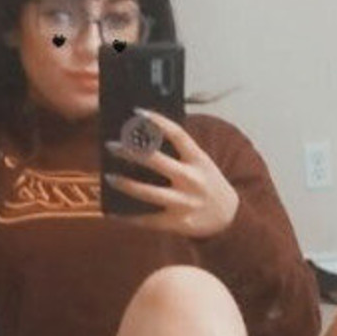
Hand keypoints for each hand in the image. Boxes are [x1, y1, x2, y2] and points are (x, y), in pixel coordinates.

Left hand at [105, 112, 238, 238]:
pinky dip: (129, 217)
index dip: (158, 121)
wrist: (228, 217)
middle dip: (131, 152)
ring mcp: (185, 203)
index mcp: (199, 160)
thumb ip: (179, 153)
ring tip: (109, 177)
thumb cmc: (206, 184)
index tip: (137, 112)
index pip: (178, 134)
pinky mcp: (178, 223)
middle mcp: (193, 180)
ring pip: (149, 193)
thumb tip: (140, 141)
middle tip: (111, 145)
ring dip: (126, 185)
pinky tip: (114, 212)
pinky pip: (149, 220)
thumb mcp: (201, 163)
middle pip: (157, 162)